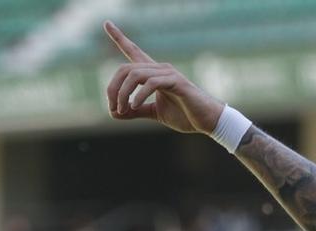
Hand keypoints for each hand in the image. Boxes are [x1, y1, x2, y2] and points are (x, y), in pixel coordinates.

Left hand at [102, 20, 222, 133]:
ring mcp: (169, 73)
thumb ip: (135, 110)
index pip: (133, 51)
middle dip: (113, 88)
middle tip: (113, 109)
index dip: (119, 37)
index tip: (107, 23)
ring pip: (134, 75)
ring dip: (123, 93)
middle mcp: (159, 68)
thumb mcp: (155, 112)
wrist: (209, 121)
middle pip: (125, 68)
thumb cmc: (185, 115)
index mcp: (153, 73)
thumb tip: (114, 113)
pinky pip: (151, 83)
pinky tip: (134, 106)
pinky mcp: (177, 82)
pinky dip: (139, 95)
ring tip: (122, 110)